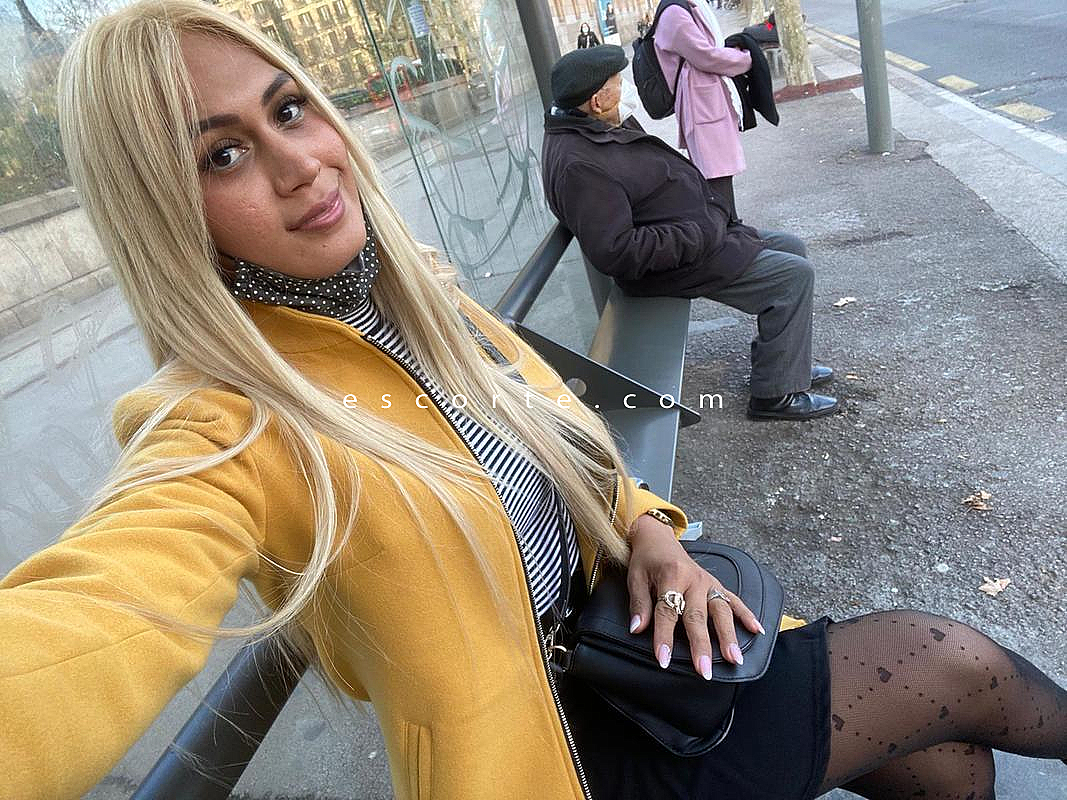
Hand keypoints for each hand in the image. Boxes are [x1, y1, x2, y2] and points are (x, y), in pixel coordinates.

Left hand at [626, 516, 764, 679]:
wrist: (659, 539)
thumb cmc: (646, 560)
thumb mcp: (635, 577)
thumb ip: (639, 604)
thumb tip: (637, 629)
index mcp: (671, 575)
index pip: (667, 611)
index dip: (664, 636)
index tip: (664, 659)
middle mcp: (694, 579)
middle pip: (697, 616)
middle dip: (702, 645)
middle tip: (705, 670)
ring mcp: (708, 582)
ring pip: (721, 611)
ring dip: (728, 636)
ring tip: (735, 659)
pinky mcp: (716, 584)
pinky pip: (734, 600)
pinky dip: (747, 614)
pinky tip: (758, 630)